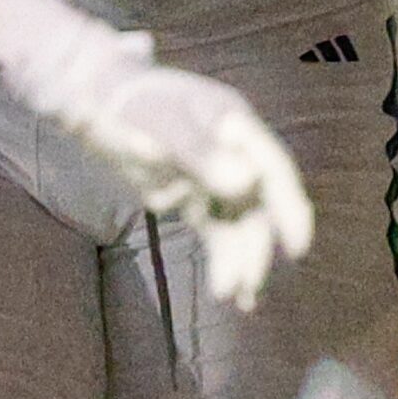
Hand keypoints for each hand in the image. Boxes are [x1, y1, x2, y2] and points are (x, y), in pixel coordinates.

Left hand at [69, 62, 315, 310]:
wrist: (100, 101)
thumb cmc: (133, 105)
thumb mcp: (163, 125)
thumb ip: (200, 152)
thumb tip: (246, 185)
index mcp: (234, 125)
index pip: (273, 168)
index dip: (289, 205)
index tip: (297, 247)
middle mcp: (234, 151)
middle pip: (260, 203)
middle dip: (258, 245)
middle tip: (248, 287)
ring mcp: (216, 174)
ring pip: (240, 222)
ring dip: (241, 258)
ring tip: (234, 296)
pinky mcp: (198, 194)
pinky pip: (218, 230)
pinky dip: (223, 257)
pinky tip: (224, 289)